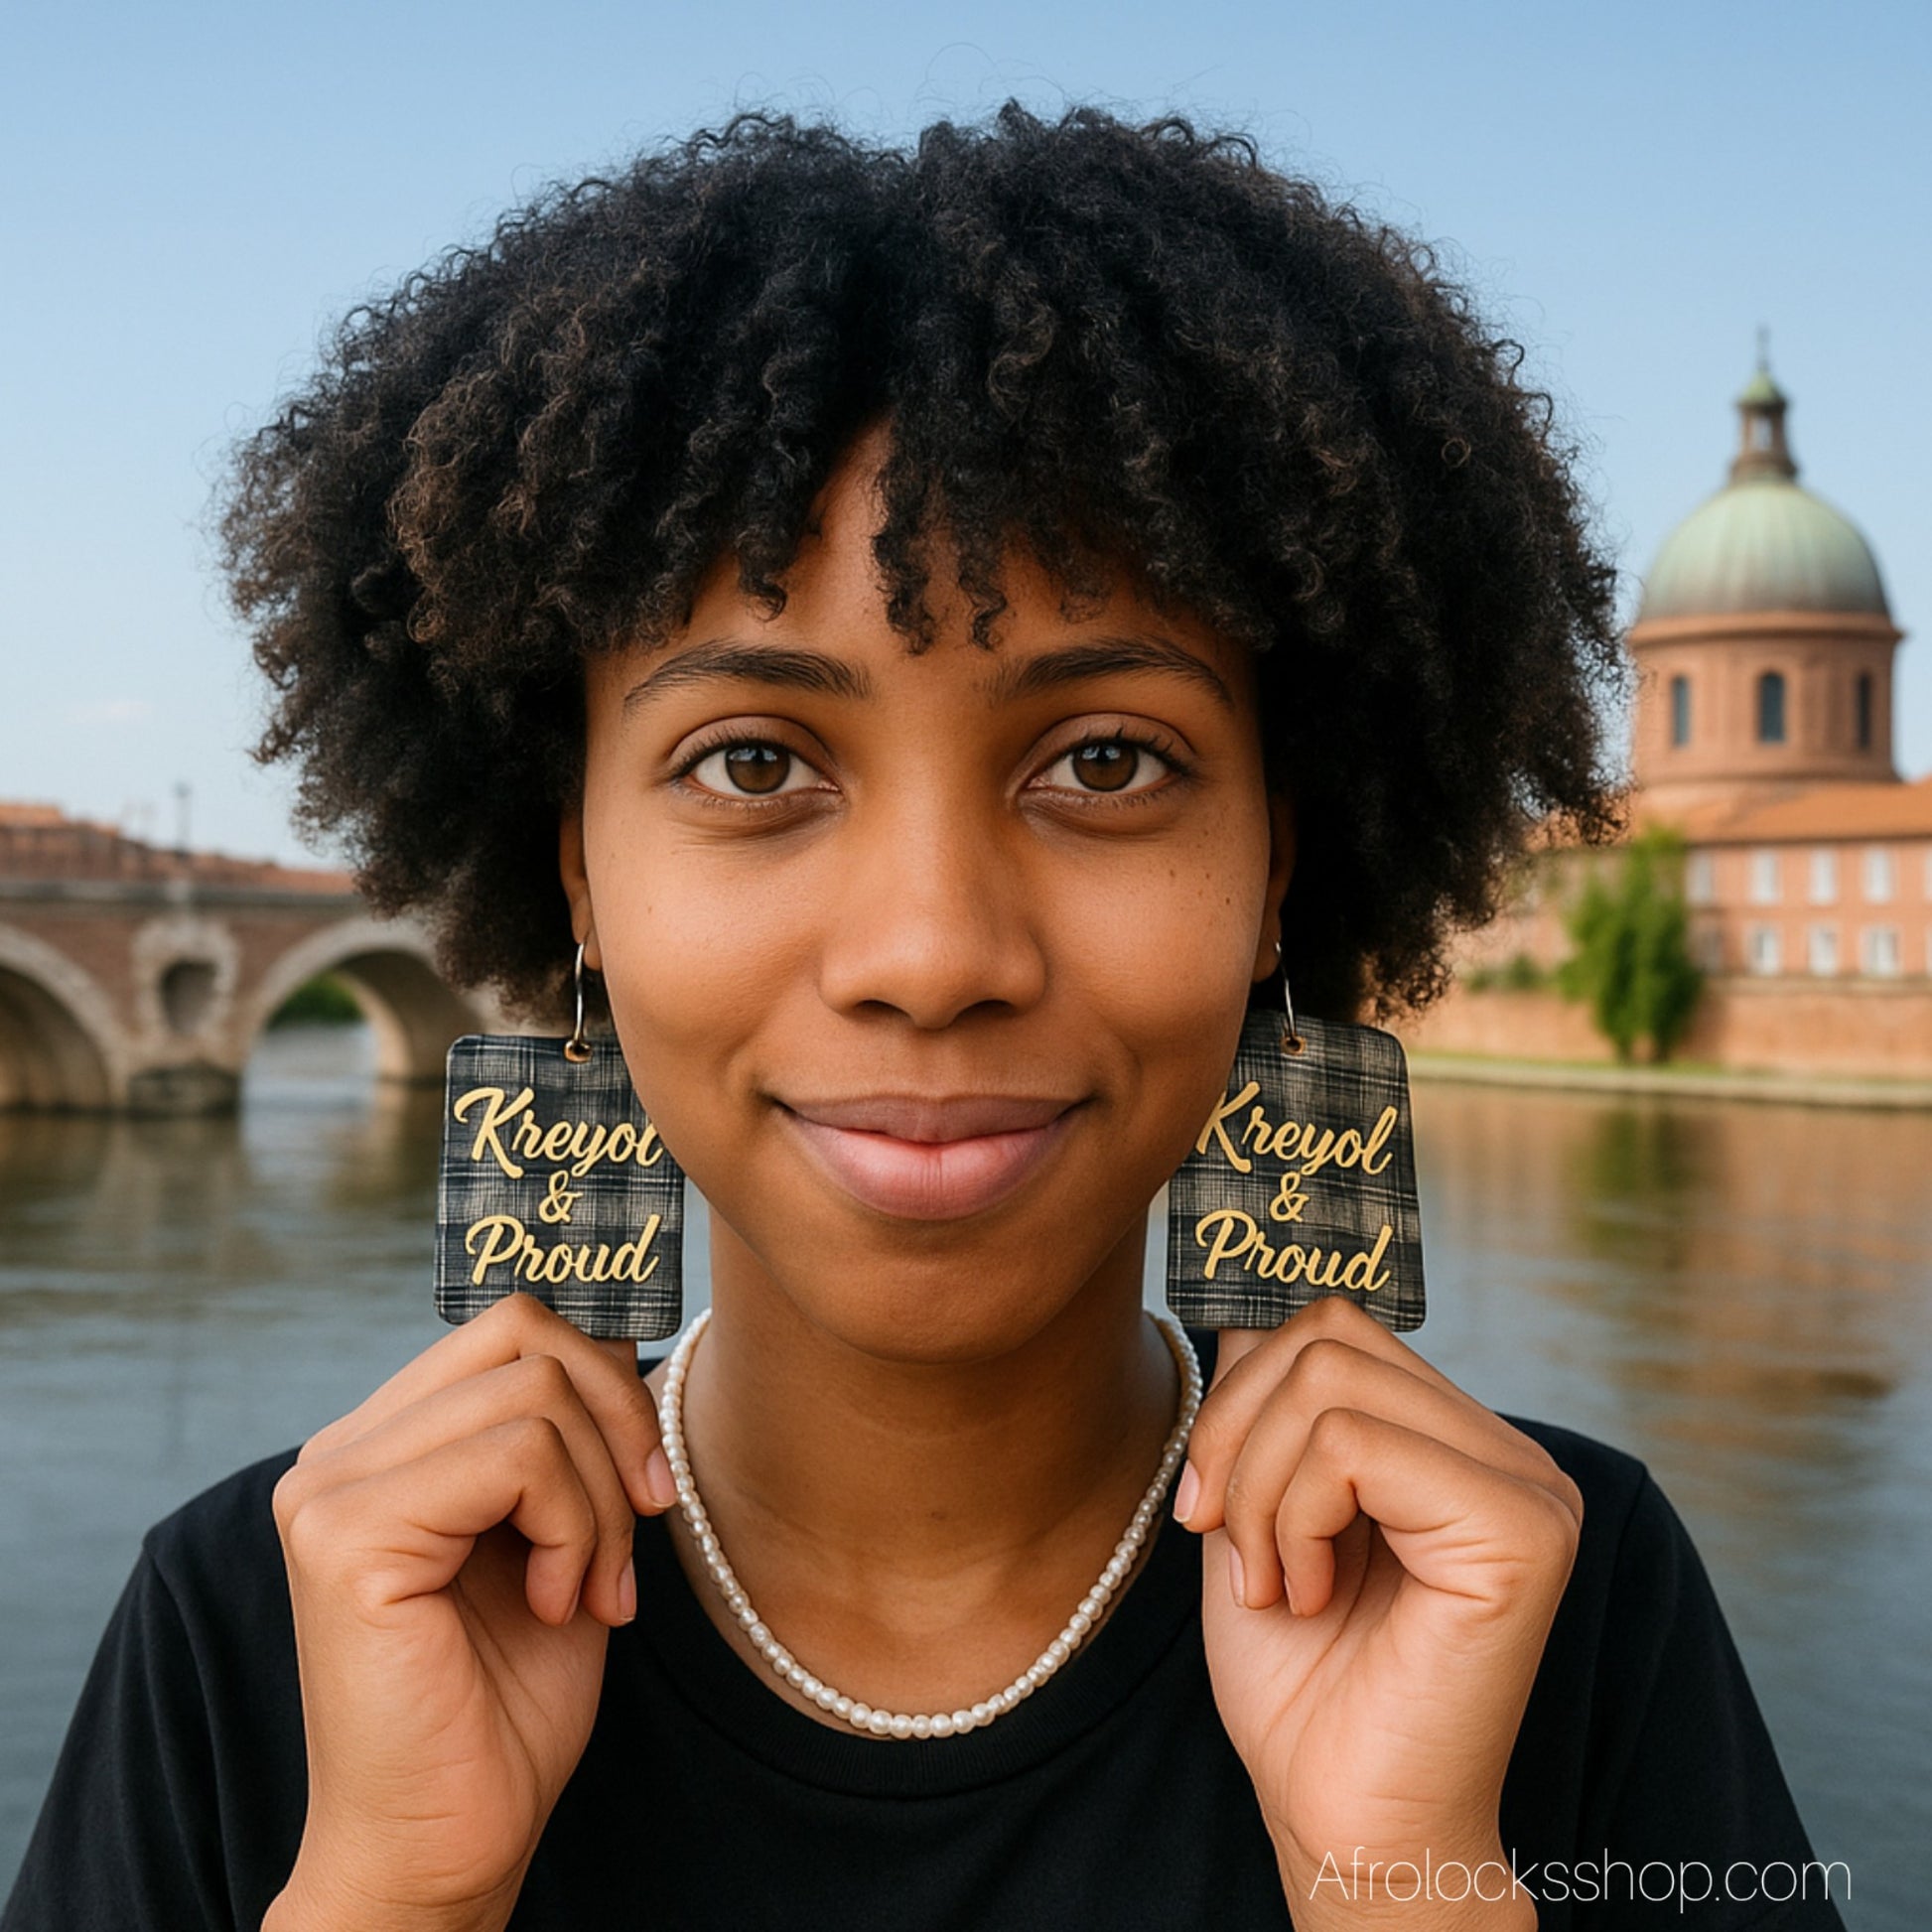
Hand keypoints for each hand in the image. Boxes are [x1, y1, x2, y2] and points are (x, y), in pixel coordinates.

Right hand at [263, 1293, 677, 1931]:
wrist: (448, 1844)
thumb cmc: (505, 1705)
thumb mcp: (563, 1534)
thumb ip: (572, 1437)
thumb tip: (623, 1339)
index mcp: (384, 1443)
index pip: (513, 1325)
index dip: (607, 1384)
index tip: (646, 1487)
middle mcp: (340, 1451)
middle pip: (528, 1336)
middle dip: (619, 1426)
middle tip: (639, 1531)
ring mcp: (330, 1487)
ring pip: (536, 1395)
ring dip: (602, 1499)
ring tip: (589, 1590)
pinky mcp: (344, 1534)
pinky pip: (519, 1456)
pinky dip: (575, 1528)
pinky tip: (555, 1605)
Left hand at [1175, 1295, 1579, 1929]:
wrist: (1341, 1819)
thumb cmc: (1301, 1681)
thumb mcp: (1259, 1507)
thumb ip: (1266, 1407)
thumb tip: (1241, 1309)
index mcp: (1454, 1440)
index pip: (1330, 1326)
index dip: (1240, 1398)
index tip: (1211, 1509)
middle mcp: (1507, 1450)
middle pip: (1325, 1334)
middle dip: (1236, 1435)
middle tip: (1230, 1544)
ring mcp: (1526, 1486)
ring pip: (1328, 1382)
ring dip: (1260, 1489)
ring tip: (1276, 1582)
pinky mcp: (1521, 1532)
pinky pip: (1352, 1447)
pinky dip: (1293, 1520)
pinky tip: (1310, 1595)